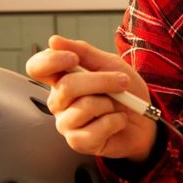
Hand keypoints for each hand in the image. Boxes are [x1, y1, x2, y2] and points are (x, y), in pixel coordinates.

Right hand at [25, 35, 156, 161]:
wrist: (145, 120)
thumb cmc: (124, 91)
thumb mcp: (109, 64)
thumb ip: (83, 52)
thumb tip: (53, 40)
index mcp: (61, 79)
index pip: (37, 67)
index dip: (51, 61)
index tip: (73, 58)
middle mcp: (59, 101)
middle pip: (67, 86)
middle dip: (101, 81)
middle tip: (123, 82)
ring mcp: (66, 123)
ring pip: (84, 107)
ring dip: (111, 103)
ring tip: (116, 106)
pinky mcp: (78, 142)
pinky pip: (95, 129)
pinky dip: (115, 122)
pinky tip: (118, 122)